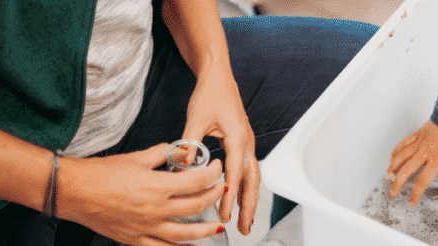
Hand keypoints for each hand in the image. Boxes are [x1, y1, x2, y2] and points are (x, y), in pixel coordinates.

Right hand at [56, 143, 226, 245]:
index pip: (196, 181)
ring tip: (217, 227)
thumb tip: (179, 150)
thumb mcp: (136, 157)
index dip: (212, 174)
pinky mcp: (134, 238)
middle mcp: (154, 209)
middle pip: (195, 206)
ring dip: (205, 231)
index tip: (217, 169)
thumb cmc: (99, 175)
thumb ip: (162, 153)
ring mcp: (145, 227)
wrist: (73, 191)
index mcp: (157, 186)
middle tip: (220, 191)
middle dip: (213, 198)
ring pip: (184, 234)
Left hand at [182, 73, 259, 235]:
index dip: (229, 197)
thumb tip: (183, 165)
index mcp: (238, 138)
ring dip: (250, 200)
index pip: (235, 174)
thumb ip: (190, 143)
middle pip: (253, 181)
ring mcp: (248, 143)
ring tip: (246, 220)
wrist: (218, 77)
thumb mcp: (195, 118)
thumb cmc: (209, 93)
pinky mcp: (243, 142)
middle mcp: (247, 142)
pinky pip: (249, 170)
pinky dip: (246, 187)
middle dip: (249, 207)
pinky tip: (240, 198)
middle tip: (245, 228)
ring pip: (253, 177)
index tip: (224, 214)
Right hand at [387, 121, 437, 205]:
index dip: (416, 193)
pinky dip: (396, 151)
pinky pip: (403, 144)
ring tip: (387, 177)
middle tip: (393, 193)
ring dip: (393, 168)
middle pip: (406, 170)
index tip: (412, 201)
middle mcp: (424, 152)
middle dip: (398, 183)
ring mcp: (418, 143)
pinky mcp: (417, 135)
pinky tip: (391, 158)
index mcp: (435, 159)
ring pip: (401, 157)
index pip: (422, 180)